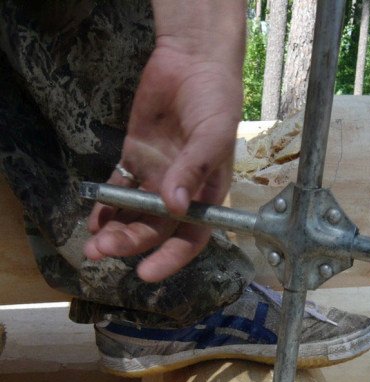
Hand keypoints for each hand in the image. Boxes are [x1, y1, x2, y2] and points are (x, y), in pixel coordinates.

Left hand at [86, 36, 243, 281]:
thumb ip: (193, 169)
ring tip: (93, 244)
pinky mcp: (134, 159)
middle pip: (154, 229)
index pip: (190, 236)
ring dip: (115, 232)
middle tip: (103, 251)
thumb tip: (174, 206)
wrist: (192, 60)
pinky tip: (93, 220)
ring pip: (134, 215)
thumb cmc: (215, 100)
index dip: (170, 258)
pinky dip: (106, 207)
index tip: (146, 272)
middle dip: (130, 244)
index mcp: (205, 194)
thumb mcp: (213, 135)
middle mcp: (180, 193)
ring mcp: (156, 177)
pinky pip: (118, 190)